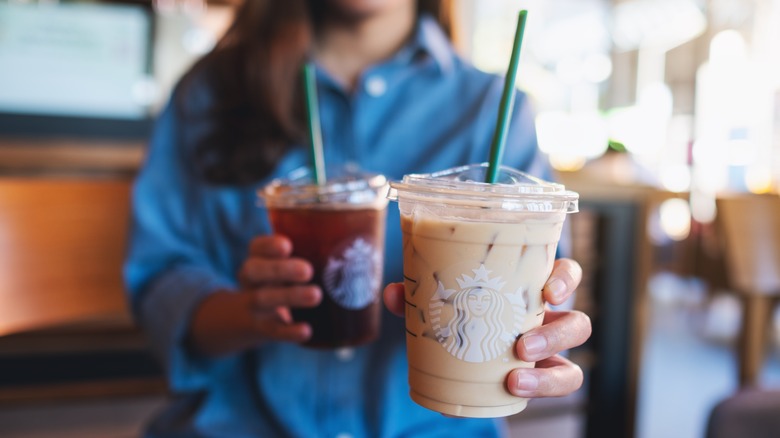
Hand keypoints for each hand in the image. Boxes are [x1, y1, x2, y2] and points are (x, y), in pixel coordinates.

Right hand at [188, 235, 321, 356]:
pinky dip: (288, 332)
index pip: (256, 247)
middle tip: (308, 270)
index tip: (287, 245)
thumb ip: (310, 255)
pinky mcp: (260, 328)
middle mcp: (251, 280)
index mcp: (257, 259)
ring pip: (264, 298)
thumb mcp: (283, 266)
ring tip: (316, 295)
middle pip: (255, 270)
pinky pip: (272, 330)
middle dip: (281, 269)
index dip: (269, 245)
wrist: (244, 319)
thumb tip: (361, 250)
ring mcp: (252, 305)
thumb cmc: (279, 282)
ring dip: (290, 296)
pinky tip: (306, 331)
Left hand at [383, 258, 590, 397]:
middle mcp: (548, 321)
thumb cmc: (460, 315)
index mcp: (529, 291)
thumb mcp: (441, 302)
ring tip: (515, 378)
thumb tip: (393, 294)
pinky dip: (541, 389)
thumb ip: (420, 295)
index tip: (548, 291)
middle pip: (579, 323)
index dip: (565, 279)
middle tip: (522, 345)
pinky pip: (560, 386)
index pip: (565, 275)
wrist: (457, 357)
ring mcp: (549, 354)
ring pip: (573, 369)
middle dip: (558, 334)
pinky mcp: (541, 380)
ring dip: (550, 373)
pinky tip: (512, 389)